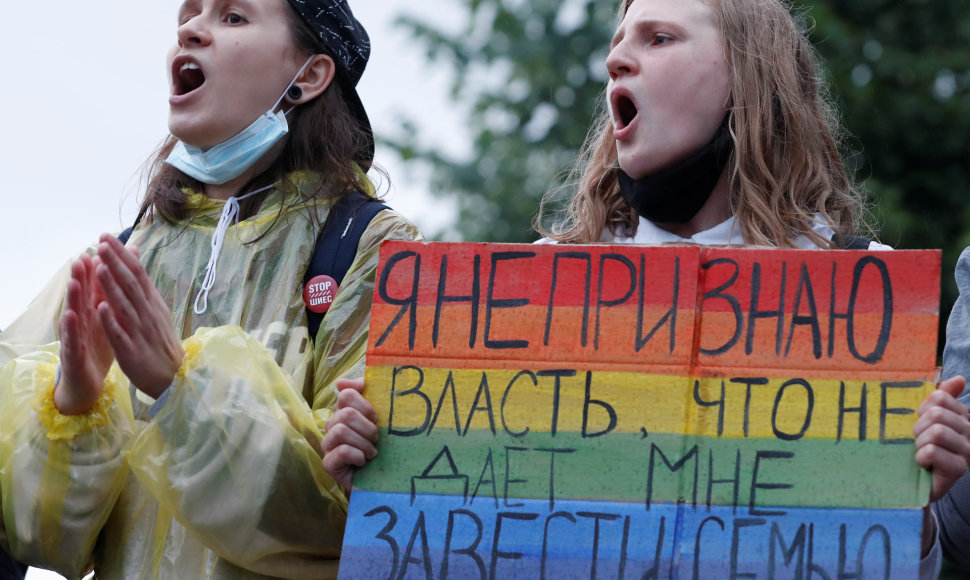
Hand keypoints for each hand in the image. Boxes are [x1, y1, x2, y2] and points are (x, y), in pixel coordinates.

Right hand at [55, 254, 114, 414]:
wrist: (86, 381)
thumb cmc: (97, 346)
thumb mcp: (107, 320)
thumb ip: (109, 297)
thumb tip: (116, 272)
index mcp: (92, 313)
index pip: (95, 288)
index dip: (97, 269)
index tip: (100, 247)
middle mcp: (81, 322)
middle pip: (82, 298)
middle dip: (82, 278)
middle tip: (82, 258)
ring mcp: (75, 338)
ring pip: (74, 316)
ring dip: (74, 298)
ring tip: (74, 281)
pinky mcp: (73, 356)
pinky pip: (73, 341)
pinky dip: (73, 328)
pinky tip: (72, 316)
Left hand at [95, 234, 183, 397]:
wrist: (172, 375)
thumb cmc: (159, 339)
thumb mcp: (154, 308)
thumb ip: (141, 282)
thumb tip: (133, 253)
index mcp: (151, 302)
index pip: (137, 273)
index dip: (121, 255)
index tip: (106, 237)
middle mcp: (147, 313)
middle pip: (131, 285)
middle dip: (115, 264)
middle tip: (100, 244)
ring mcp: (140, 332)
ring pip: (125, 306)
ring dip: (112, 287)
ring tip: (99, 268)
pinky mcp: (132, 351)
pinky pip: (120, 334)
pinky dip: (111, 321)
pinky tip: (100, 308)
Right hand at [322, 377, 378, 492]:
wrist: (383, 479)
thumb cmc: (384, 446)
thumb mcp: (382, 417)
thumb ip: (369, 393)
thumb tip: (341, 382)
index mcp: (345, 412)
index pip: (346, 394)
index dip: (365, 405)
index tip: (376, 417)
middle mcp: (333, 426)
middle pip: (345, 414)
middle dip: (367, 427)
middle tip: (376, 439)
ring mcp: (329, 445)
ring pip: (340, 431)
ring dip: (363, 443)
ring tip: (372, 453)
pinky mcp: (329, 464)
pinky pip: (340, 451)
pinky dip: (357, 455)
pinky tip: (364, 462)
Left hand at [914, 375, 969, 501]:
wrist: (919, 483)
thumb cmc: (922, 448)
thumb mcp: (928, 420)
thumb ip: (943, 398)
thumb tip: (959, 379)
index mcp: (962, 417)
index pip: (939, 397)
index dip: (922, 409)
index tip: (922, 423)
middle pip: (937, 414)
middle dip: (919, 428)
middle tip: (920, 442)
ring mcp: (967, 452)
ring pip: (936, 432)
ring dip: (920, 443)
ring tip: (922, 452)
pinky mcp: (959, 469)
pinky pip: (932, 452)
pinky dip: (921, 458)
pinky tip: (924, 464)